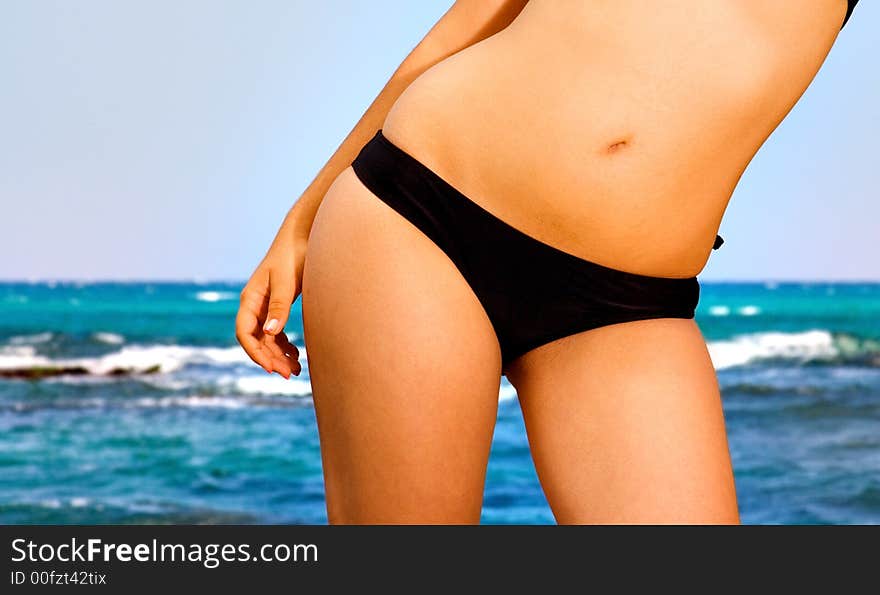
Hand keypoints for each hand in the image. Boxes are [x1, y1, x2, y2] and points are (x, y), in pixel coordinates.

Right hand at [236, 234, 305, 377]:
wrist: (304, 237)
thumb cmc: (293, 256)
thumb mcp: (286, 282)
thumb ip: (279, 306)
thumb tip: (270, 333)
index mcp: (251, 299)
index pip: (245, 333)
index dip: (255, 352)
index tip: (271, 368)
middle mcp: (254, 304)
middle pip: (256, 340)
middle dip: (270, 359)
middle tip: (290, 374)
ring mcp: (266, 306)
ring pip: (267, 339)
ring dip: (278, 355)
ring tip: (296, 370)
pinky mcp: (278, 306)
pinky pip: (276, 333)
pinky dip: (284, 346)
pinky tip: (296, 355)